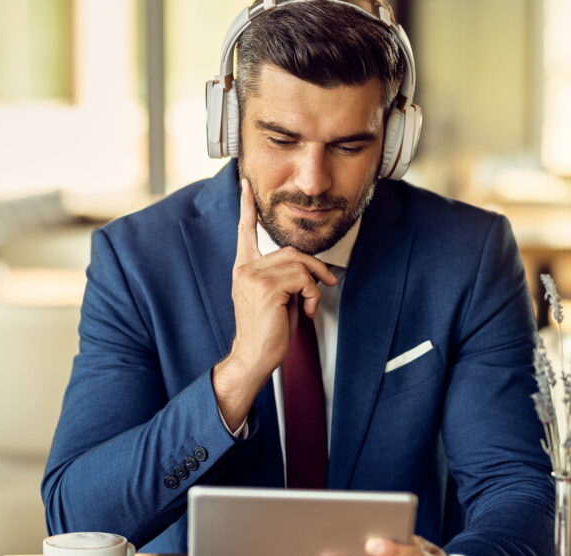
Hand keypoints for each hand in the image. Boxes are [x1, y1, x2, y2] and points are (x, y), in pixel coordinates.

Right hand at [229, 177, 336, 374]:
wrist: (254, 357)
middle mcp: (245, 268)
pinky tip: (306, 311)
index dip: (246, 207)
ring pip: (299, 264)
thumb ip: (285, 276)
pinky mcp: (265, 287)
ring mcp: (253, 276)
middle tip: (326, 283)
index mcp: (244, 268)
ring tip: (310, 305)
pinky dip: (312, 295)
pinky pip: (302, 279)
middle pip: (291, 250)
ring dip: (314, 285)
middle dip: (315, 267)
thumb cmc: (268, 331)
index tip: (245, 184)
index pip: (245, 231)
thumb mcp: (277, 297)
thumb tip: (309, 267)